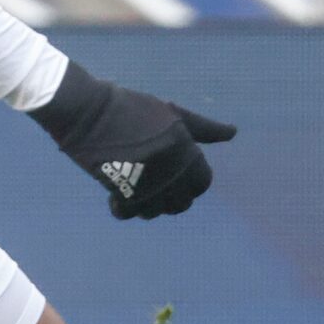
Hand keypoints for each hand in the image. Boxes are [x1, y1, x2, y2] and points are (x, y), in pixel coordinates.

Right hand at [31, 61, 236, 219]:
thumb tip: (233, 132)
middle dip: (173, 195)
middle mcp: (170, 173)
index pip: (203, 183)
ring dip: (149, 203)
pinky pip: (130, 213)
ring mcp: (146, 185)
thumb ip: (205, 128)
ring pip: (156, 212)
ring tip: (138, 184)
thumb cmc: (134, 109)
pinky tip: (119, 193)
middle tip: (156, 179)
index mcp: (186, 153)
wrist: (89, 112)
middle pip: (182, 203)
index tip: (176, 169)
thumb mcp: (173, 114)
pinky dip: (125, 208)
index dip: (192, 179)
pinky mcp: (120, 193)